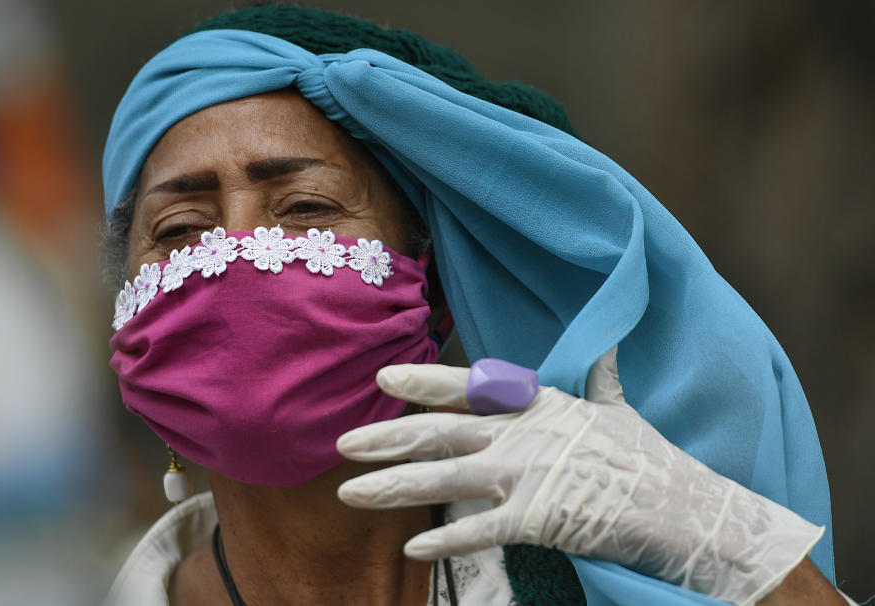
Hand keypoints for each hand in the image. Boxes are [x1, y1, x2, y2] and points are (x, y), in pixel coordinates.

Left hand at [336, 349, 823, 605]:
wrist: (684, 507)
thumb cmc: (649, 459)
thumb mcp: (619, 410)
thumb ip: (601, 380)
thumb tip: (608, 349)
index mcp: (539, 405)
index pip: (471, 387)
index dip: (425, 382)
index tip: (384, 377)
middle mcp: (524, 434)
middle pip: (442, 431)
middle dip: (388, 437)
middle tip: (343, 442)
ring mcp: (528, 475)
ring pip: (446, 477)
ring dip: (394, 486)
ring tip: (350, 492)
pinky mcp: (538, 518)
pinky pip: (480, 531)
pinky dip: (446, 542)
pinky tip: (414, 551)